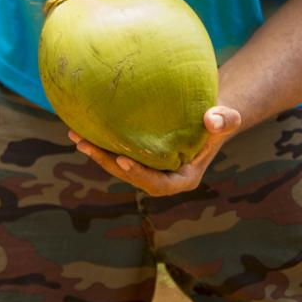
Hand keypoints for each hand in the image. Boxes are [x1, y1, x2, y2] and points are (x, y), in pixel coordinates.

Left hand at [68, 105, 241, 196]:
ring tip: (76, 135)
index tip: (122, 160)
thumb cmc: (217, 119)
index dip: (139, 175)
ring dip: (96, 152)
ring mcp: (148, 166)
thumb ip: (225, 120)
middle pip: (130, 175)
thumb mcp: (226, 118)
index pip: (158, 184)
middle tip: (86, 145)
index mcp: (181, 178)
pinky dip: (100, 140)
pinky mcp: (138, 154)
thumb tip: (212, 119)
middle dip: (107, 162)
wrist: (208, 117)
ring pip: (118, 164)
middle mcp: (161, 177)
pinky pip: (116, 150)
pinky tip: (82, 126)